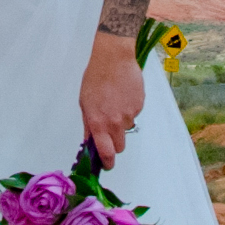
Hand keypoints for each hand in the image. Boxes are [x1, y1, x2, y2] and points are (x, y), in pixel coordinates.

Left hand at [78, 32, 144, 164]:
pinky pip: (133, 114)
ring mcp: (129, 114)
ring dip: (121, 122)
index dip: (107, 162)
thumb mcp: (84, 103)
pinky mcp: (139, 105)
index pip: (106, 152)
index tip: (107, 165)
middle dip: (114, 143)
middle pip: (120, 146)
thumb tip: (89, 142)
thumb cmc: (95, 78)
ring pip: (126, 128)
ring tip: (114, 102)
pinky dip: (128, 109)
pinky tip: (122, 95)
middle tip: (109, 131)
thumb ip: (88, 126)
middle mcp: (115, 122)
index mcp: (99, 123)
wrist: (114, 59)